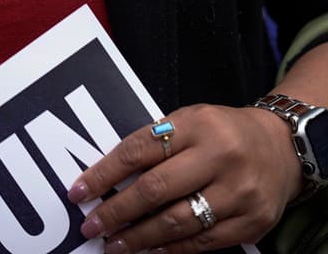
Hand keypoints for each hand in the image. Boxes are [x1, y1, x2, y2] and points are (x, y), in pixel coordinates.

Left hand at [67, 103, 302, 251]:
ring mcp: (238, 192)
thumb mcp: (190, 119)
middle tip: (91, 226)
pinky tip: (150, 250)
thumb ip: (155, 142)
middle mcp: (219, 156)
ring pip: (177, 222)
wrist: (282, 146)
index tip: (79, 191)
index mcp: (197, 124)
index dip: (105, 173)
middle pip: (155, 189)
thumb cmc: (222, 131)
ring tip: (114, 245)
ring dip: (139, 238)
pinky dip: (172, 249)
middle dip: (117, 212)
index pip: (139, 150)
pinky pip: (203, 242)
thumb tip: (108, 177)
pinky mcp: (252, 222)